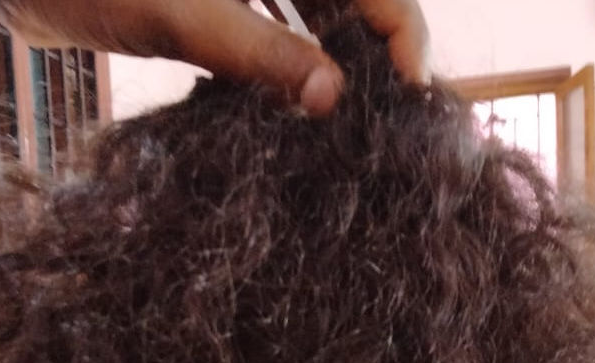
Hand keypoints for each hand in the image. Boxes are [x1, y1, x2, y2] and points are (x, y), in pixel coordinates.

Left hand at [0, 0, 430, 115]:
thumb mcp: (182, 15)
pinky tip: (298, 98)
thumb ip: (258, 52)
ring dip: (334, 59)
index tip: (413, 94)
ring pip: (316, 12)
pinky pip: (277, 25)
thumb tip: (331, 100)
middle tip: (387, 117)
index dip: (401, 31)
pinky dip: (291, 61)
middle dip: (373, 52)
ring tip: (350, 116)